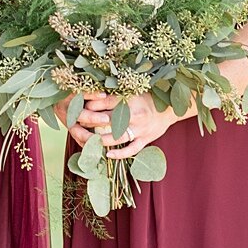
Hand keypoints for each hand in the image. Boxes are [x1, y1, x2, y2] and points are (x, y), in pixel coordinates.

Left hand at [66, 92, 180, 157]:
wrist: (168, 109)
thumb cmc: (145, 99)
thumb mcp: (130, 92)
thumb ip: (113, 95)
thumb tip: (90, 96)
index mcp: (130, 100)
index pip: (105, 102)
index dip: (90, 106)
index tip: (79, 108)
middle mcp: (135, 115)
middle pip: (108, 121)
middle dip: (91, 124)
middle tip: (78, 125)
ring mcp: (140, 129)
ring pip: (117, 137)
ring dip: (101, 140)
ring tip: (89, 141)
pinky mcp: (146, 139)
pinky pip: (131, 149)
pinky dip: (120, 154)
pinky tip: (108, 154)